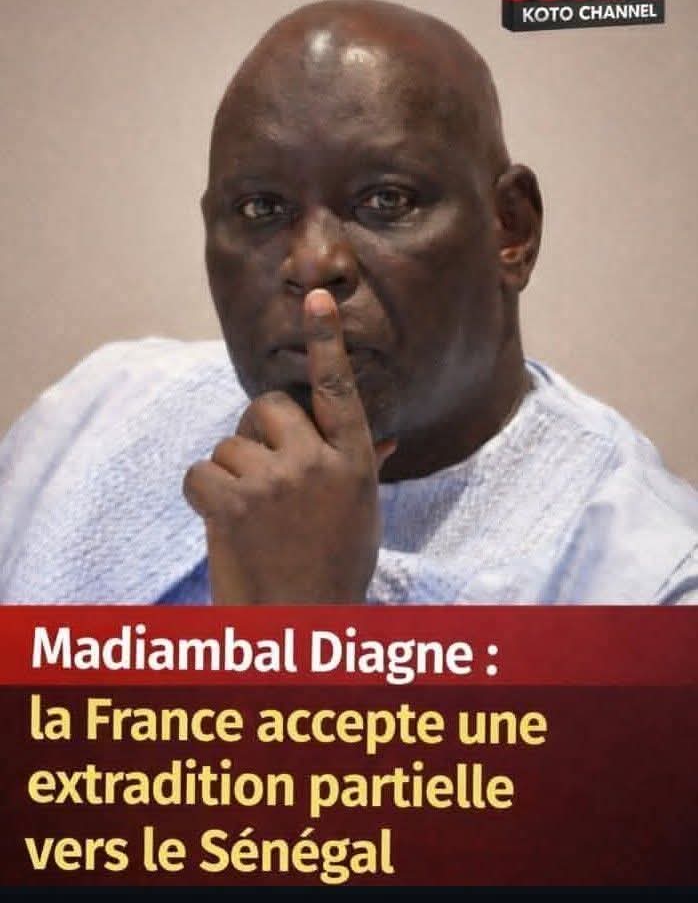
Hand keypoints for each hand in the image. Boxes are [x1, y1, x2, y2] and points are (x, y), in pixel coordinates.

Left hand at [183, 288, 395, 603]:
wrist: (297, 627)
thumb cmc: (332, 568)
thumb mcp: (359, 514)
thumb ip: (362, 466)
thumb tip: (385, 439)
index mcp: (352, 463)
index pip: (340, 389)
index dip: (327, 340)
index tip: (317, 295)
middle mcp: (317, 464)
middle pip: (268, 406)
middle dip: (257, 432)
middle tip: (263, 473)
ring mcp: (275, 482)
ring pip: (229, 444)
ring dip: (231, 473)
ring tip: (251, 516)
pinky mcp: (233, 503)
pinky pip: (199, 471)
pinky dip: (201, 495)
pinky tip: (222, 522)